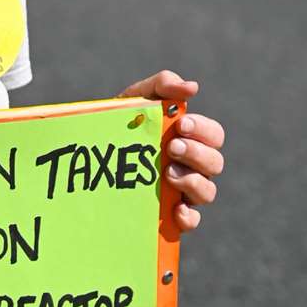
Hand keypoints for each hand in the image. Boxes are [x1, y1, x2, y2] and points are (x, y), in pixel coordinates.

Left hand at [120, 71, 224, 232]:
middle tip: (171, 146)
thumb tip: (192, 88)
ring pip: (207, 192)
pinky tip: (175, 209)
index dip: (203, 130)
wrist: (91, 154)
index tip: (181, 124)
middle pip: (215, 163)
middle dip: (196, 153)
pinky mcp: (169, 215)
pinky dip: (188, 217)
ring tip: (167, 173)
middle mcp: (192, 166)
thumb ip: (162, 85)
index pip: (214, 135)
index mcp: (190, 138)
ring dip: (192, 181)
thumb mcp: (137, 98)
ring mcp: (182, 192)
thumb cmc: (121, 123)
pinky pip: (191, 221)